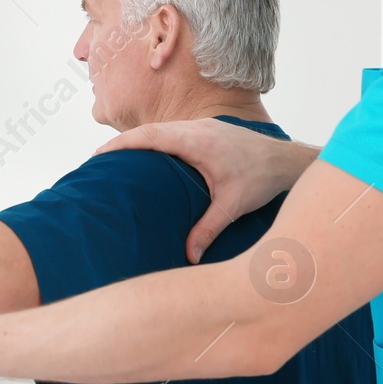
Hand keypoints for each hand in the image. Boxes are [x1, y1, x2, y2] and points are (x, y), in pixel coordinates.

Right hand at [96, 117, 315, 261]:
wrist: (285, 160)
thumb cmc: (260, 179)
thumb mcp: (232, 206)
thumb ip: (207, 229)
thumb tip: (188, 258)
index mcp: (197, 141)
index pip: (150, 136)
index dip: (122, 143)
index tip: (100, 153)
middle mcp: (197, 128)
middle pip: (150, 130)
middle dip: (123, 142)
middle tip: (98, 159)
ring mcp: (202, 126)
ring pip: (162, 129)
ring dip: (139, 140)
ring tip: (116, 157)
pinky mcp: (207, 129)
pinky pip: (173, 131)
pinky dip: (155, 140)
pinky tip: (147, 155)